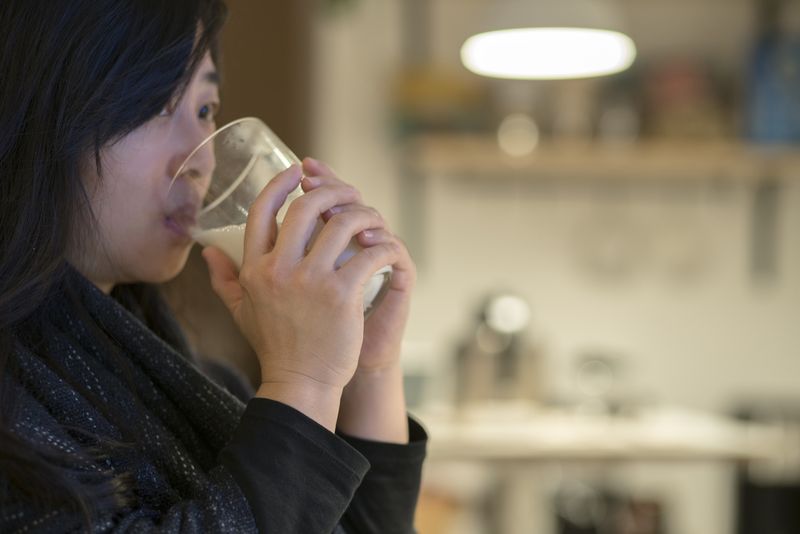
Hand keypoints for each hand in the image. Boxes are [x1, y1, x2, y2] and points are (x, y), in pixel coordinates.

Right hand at [201, 163, 403, 428]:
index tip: (298, 171)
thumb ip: (223, 278)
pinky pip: (369, 253)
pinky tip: (387, 251)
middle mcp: (278, 270)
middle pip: (306, 207)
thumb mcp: (241, 309)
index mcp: (254, 268)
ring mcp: (310, 281)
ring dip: (364, 215)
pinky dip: (383, 247)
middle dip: (332, 191)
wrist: (300, 384)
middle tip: (348, 194)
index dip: (281, 183)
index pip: (262, 210)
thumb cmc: (276, 346)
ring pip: (343, 223)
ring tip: (372, 221)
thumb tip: (207, 251)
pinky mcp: (341, 295)